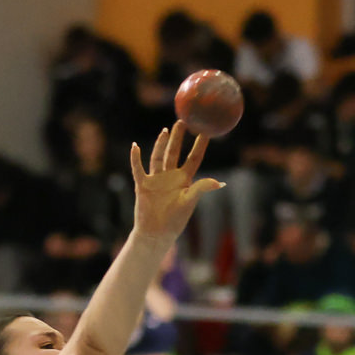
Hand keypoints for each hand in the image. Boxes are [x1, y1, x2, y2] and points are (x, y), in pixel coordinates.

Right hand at [130, 120, 222, 241]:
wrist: (156, 233)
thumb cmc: (175, 220)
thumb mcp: (189, 202)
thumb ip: (201, 189)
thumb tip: (220, 183)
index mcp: (184, 180)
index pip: (193, 158)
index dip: (199, 144)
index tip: (206, 130)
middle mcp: (170, 176)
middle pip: (174, 152)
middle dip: (178, 137)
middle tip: (183, 120)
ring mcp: (156, 179)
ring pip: (158, 157)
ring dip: (161, 144)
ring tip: (165, 130)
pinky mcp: (143, 185)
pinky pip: (138, 169)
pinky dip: (135, 158)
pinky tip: (135, 146)